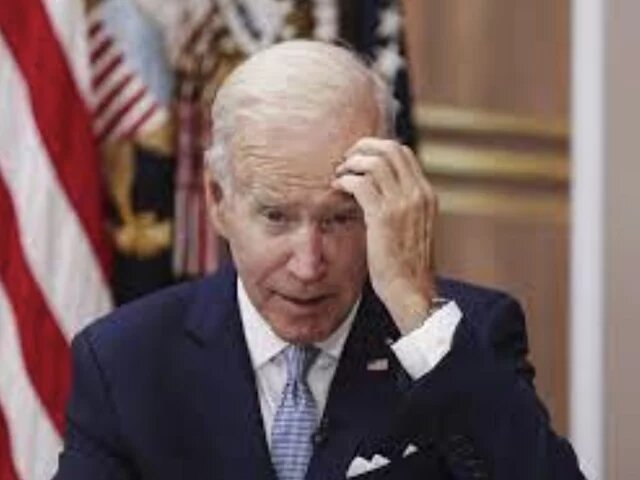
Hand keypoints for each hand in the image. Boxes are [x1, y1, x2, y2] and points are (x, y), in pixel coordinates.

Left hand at [332, 138, 437, 334]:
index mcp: (426, 195)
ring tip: (339, 175)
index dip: (378, 148)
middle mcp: (418, 194)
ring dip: (351, 164)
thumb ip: (403, 206)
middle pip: (389, 149)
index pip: (403, 152)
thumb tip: (381, 189)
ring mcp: (402, 204)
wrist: (412, 291)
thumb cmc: (407, 266)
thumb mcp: (413, 228)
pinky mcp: (383, 217)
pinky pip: (360, 183)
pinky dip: (345, 180)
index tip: (359, 157)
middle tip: (345, 161)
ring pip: (374, 162)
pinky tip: (336, 188)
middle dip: (363, 148)